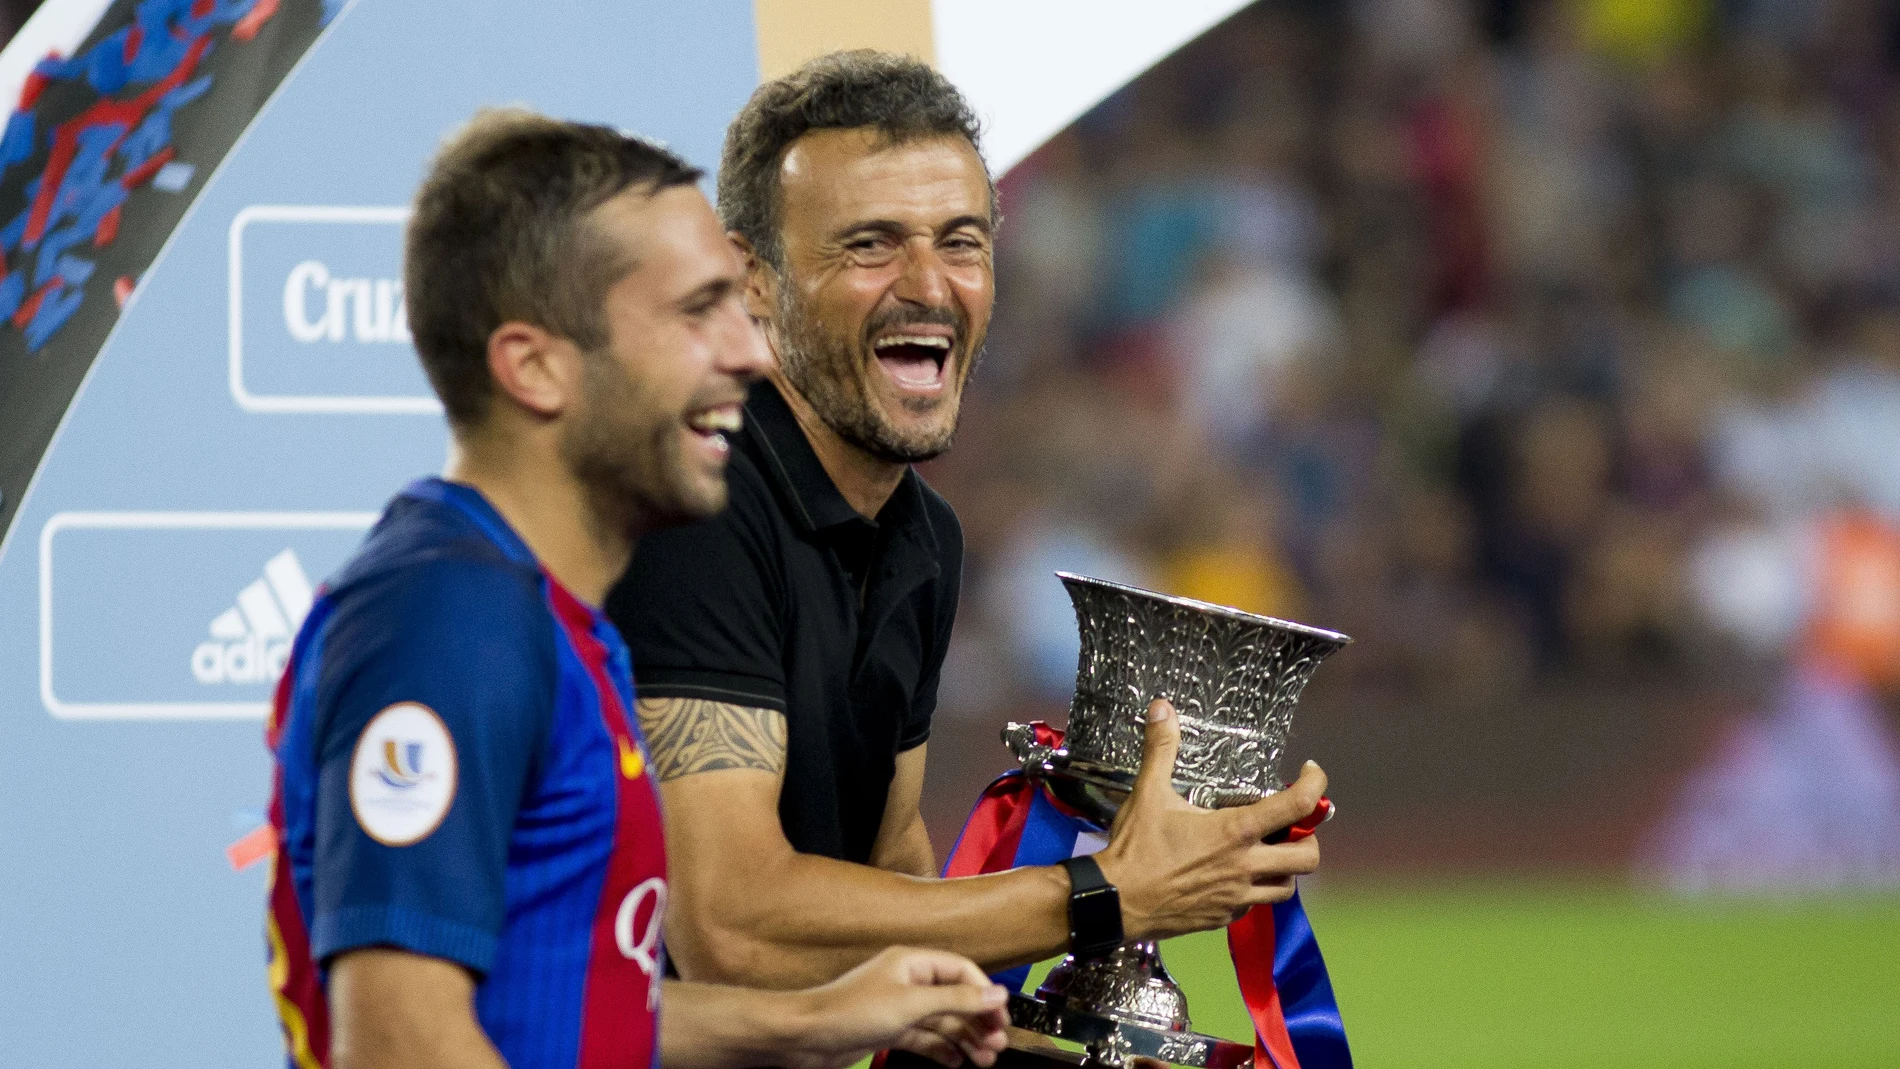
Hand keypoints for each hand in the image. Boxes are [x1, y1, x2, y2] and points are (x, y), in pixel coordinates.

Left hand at [781, 947, 1010, 1068]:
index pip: (961, 971)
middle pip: (956, 998)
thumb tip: (995, 994)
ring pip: (942, 1021)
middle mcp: (908, 981)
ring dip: (965, 1038)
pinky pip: (925, 1037)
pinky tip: (956, 1062)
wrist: (807, 1036)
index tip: (1001, 1017)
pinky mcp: (890, 1029)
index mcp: (913, 963)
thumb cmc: (850, 1011)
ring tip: (983, 1059)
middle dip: (978, 1021)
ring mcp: (899, 1006)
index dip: (984, 993)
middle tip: (997, 1044)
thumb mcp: (911, 1005)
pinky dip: (942, 1049)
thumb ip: (956, 1000)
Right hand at [1093, 699, 1325, 941]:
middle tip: (1290, 826)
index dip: (1315, 785)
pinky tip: (1235, 877)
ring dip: (1285, 869)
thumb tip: (1161, 707)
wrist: (1116, 902)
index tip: (1310, 774)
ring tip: (1267, 853)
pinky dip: (1255, 890)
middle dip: (1308, 839)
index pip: (1296, 806)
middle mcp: (1245, 866)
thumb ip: (1161, 749)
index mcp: (1235, 831)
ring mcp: (1238, 897)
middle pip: (1308, 858)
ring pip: (1287, 887)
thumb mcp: (1148, 793)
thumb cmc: (1136, 848)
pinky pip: (1255, 906)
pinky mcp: (1224, 918)